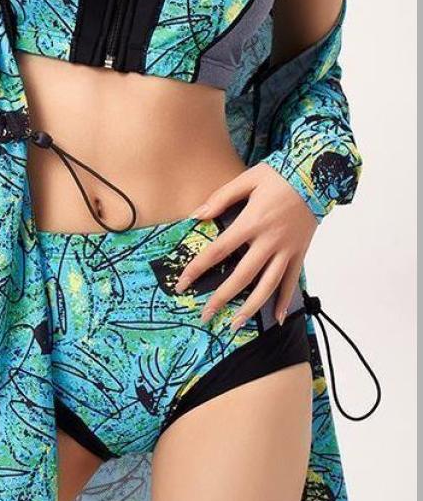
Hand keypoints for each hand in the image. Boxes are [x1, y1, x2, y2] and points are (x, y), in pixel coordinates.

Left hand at [174, 162, 318, 327]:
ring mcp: (287, 250)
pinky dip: (285, 301)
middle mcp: (269, 241)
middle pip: (242, 276)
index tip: (182, 283)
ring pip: (268, 286)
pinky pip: (292, 282)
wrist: (317, 175)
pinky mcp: (300, 253)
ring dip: (251, 308)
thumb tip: (196, 216)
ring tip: (235, 324)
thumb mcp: (247, 179)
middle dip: (221, 298)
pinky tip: (277, 319)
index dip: (198, 268)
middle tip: (205, 315)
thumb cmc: (279, 175)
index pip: (218, 250)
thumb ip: (221, 198)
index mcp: (251, 222)